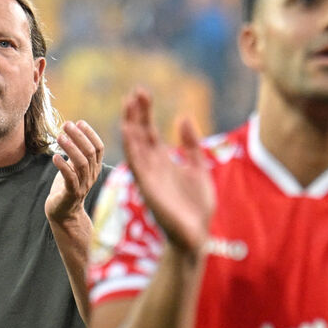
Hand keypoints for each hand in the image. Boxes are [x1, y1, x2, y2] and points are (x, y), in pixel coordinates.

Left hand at [46, 119, 105, 228]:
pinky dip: (62, 166)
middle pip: (90, 152)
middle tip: (66, 125)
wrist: (63, 213)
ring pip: (81, 163)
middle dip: (79, 136)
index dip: (90, 134)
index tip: (79, 122)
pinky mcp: (72, 193)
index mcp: (94, 168)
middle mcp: (92, 176)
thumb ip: (76, 153)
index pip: (98, 148)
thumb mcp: (74, 167)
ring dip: (70, 148)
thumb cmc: (67, 187)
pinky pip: (70, 178)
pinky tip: (55, 156)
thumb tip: (72, 131)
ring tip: (59, 137)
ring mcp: (83, 185)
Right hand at [120, 87, 214, 253]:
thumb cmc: (196, 206)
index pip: (150, 131)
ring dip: (131, 125)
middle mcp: (152, 166)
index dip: (145, 112)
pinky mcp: (148, 188)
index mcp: (163, 162)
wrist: (196, 235)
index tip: (141, 92)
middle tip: (134, 92)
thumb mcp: (199, 168)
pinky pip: (136, 164)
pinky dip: (131, 147)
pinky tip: (128, 131)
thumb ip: (191, 145)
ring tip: (128, 104)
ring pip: (135, 146)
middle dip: (137, 113)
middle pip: (140, 134)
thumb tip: (183, 117)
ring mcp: (148, 176)